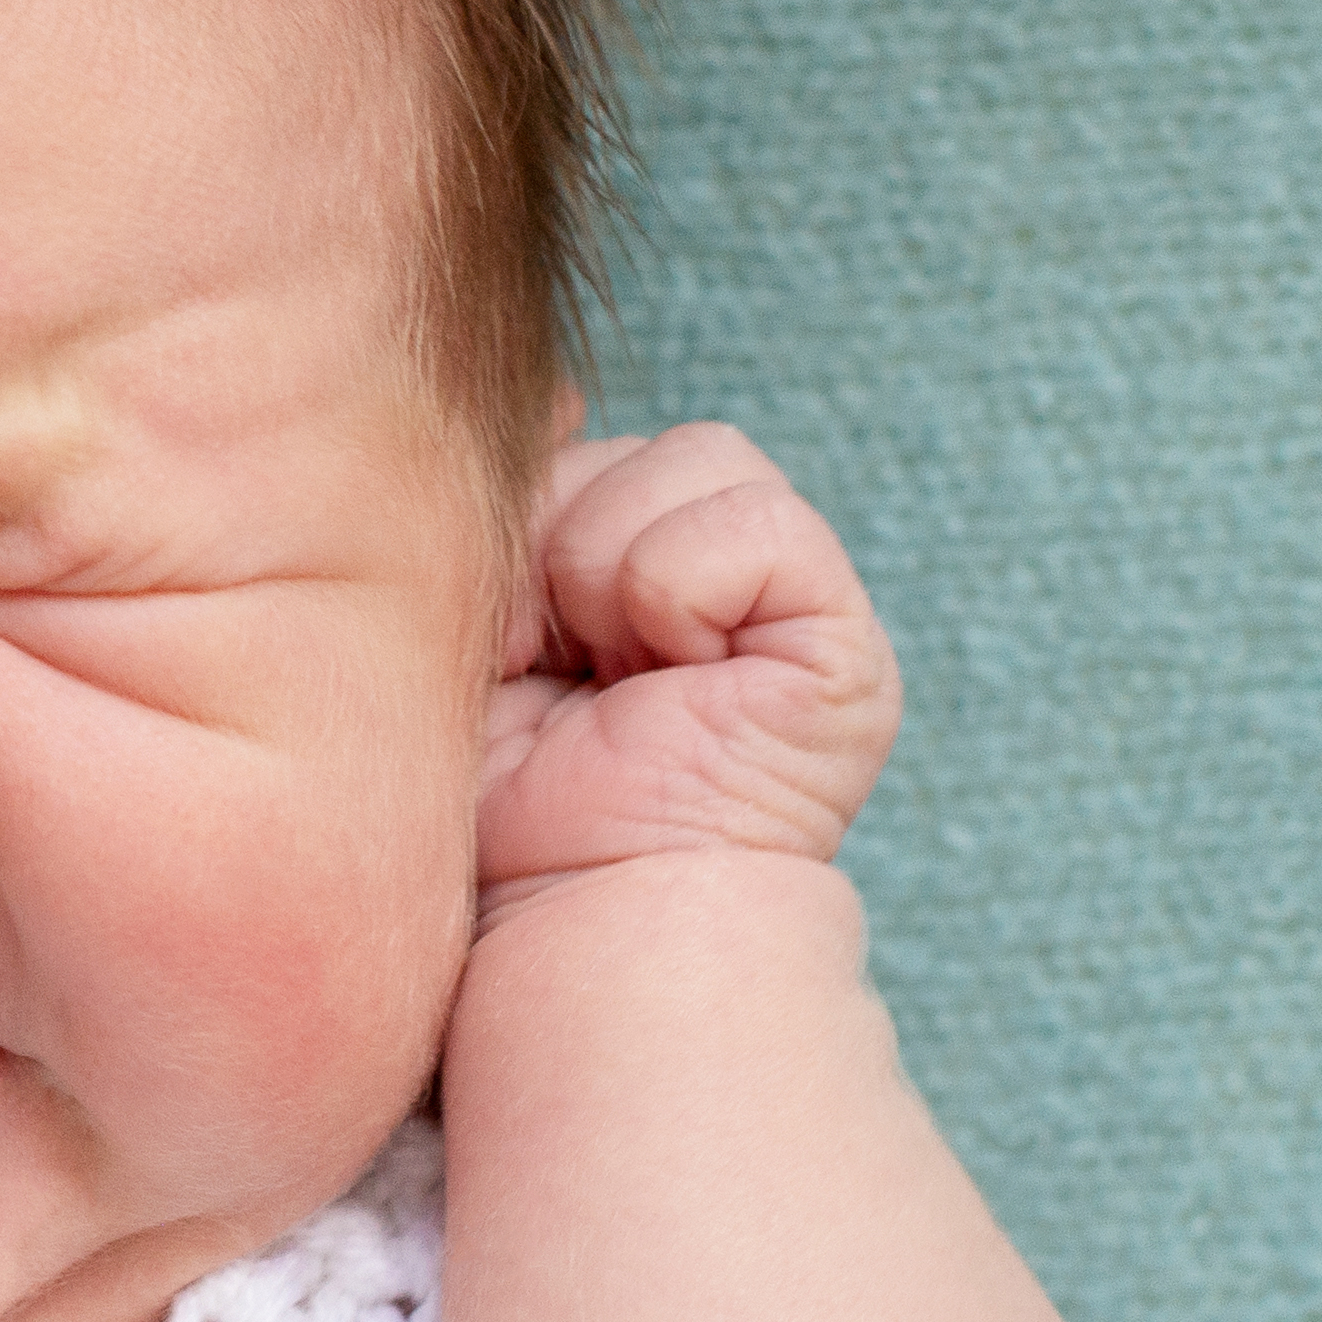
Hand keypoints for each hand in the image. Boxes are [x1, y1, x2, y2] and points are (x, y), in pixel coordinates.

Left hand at [477, 426, 901, 911]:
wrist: (560, 926)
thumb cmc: (495, 804)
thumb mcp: (478, 626)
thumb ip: (521, 515)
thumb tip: (551, 396)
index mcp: (646, 580)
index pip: (589, 449)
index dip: (526, 521)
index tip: (504, 643)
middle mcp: (732, 588)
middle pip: (635, 444)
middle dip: (557, 545)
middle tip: (547, 664)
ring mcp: (797, 613)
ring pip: (698, 456)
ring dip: (606, 566)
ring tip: (604, 677)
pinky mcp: (843, 652)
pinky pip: (754, 523)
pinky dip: (678, 591)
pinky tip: (667, 682)